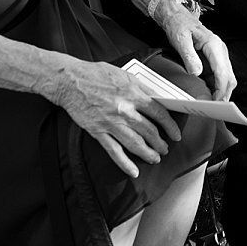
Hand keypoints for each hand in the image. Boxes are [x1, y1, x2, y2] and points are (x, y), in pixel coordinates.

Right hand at [49, 59, 180, 177]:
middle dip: (160, 143)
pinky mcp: (98, 131)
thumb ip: (141, 88)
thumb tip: (158, 99)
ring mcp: (111, 122)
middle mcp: (124, 109)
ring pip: (135, 143)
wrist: (71, 81)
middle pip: (149, 131)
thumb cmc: (96, 74)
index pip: (159, 112)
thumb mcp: (124, 75)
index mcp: (133, 93)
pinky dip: (125, 163)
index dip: (170, 125)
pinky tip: (133, 171)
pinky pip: (114, 151)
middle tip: (165, 148)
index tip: (175, 133)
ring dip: (148, 153)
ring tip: (155, 158)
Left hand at [157, 1, 235, 101]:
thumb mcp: (180, 39)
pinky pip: (221, 75)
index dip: (221, 89)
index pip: (223, 72)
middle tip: (216, 109)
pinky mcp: (215, 58)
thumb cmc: (179, 25)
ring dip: (223, 92)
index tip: (216, 102)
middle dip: (225, 94)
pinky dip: (218, 87)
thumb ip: (189, 56)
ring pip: (227, 77)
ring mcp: (219, 55)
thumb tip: (197, 73)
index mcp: (214, 45)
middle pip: (229, 77)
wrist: (177, 17)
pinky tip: (211, 95)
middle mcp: (220, 50)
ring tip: (214, 105)